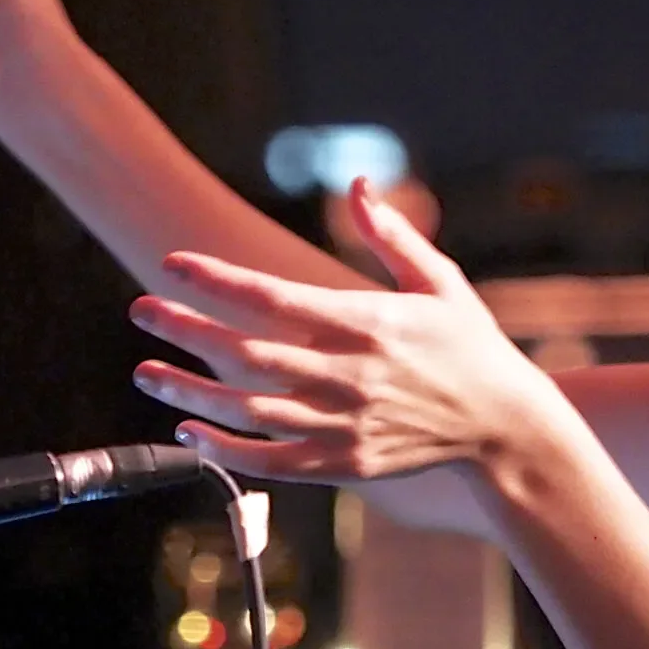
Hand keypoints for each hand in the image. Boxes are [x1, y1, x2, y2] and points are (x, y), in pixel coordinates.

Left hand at [128, 179, 558, 484]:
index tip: (173, 263)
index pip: (274, 297)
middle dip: (186, 329)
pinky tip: (190, 430)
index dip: (217, 280)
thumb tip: (358, 184)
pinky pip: (273, 461)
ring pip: (249, 409)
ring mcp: (346, 424)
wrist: (507, 428)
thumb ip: (393, 236)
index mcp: (368, 323)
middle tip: (140, 311)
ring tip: (146, 372)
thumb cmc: (473, 348)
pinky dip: (226, 450)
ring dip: (192, 391)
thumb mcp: (442, 282)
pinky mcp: (347, 465)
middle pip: (247, 351)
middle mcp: (350, 375)